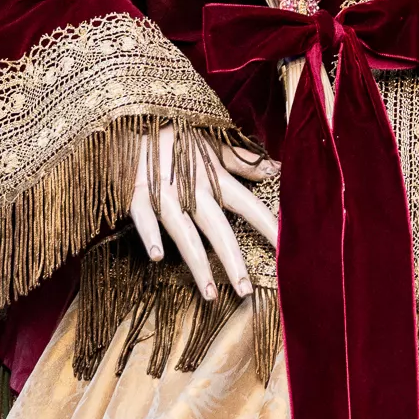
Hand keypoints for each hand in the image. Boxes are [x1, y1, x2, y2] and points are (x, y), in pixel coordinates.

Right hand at [126, 125, 280, 297]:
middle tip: (246, 290)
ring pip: (185, 235)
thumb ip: (242, 161)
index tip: (286, 250)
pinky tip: (157, 258)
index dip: (268, 226)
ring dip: (198, 265)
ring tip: (211, 294)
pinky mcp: (137, 199)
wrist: (132, 124)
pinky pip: (144, 221)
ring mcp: (165, 196)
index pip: (248, 205)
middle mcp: (193, 190)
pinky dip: (150, 237)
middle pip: (218, 230)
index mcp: (214, 177)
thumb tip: (277, 168)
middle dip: (233, 261)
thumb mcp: (211, 145)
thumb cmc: (176, 138)